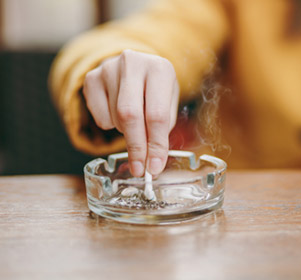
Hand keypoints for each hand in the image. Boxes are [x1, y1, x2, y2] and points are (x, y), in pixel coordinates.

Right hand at [83, 50, 178, 175]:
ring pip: (115, 118)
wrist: (136, 68)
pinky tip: (119, 111)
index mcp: (160, 68)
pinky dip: (111, 124)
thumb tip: (152, 162)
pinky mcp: (91, 78)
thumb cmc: (155, 91)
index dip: (155, 144)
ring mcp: (108, 68)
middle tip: (139, 168)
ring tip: (136, 122)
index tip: (154, 166)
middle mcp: (133, 63)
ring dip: (126, 132)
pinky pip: (99, 117)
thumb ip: (161, 130)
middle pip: (130, 115)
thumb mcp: (167, 104)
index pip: (157, 114)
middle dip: (136, 146)